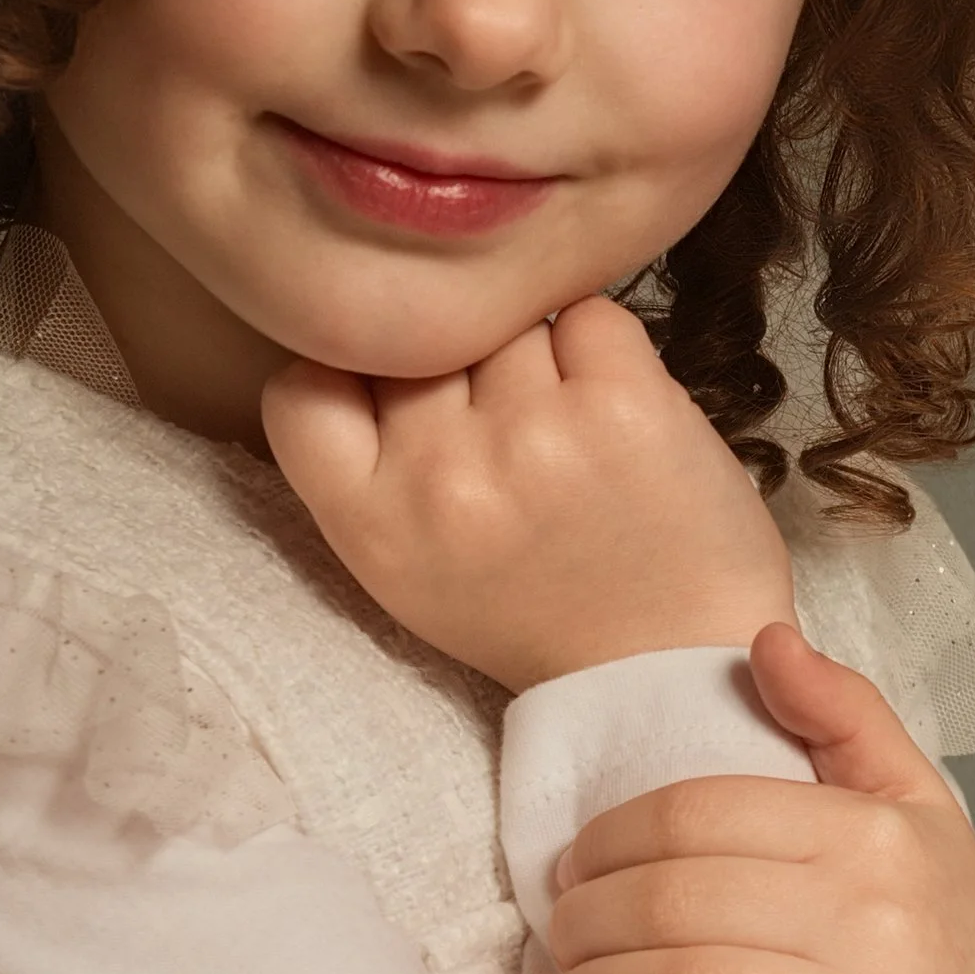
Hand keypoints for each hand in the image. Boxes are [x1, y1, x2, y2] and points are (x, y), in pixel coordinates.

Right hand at [262, 295, 797, 694]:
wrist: (674, 657)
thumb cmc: (538, 609)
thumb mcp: (408, 569)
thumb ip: (367, 466)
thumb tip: (368, 336)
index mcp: (373, 526)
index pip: (299, 389)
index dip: (347, 373)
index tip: (390, 391)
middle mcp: (442, 475)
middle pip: (420, 339)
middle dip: (457, 364)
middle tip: (506, 430)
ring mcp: (533, 433)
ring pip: (507, 319)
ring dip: (536, 356)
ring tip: (567, 432)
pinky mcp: (624, 403)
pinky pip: (589, 316)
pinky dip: (603, 350)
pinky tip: (615, 413)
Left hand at [543, 621, 974, 973]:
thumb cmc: (948, 939)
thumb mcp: (918, 809)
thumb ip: (845, 714)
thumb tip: (767, 637)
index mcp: (875, 836)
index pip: (696, 815)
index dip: (609, 840)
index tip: (571, 870)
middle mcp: (877, 919)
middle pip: (675, 902)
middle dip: (585, 924)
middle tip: (557, 941)